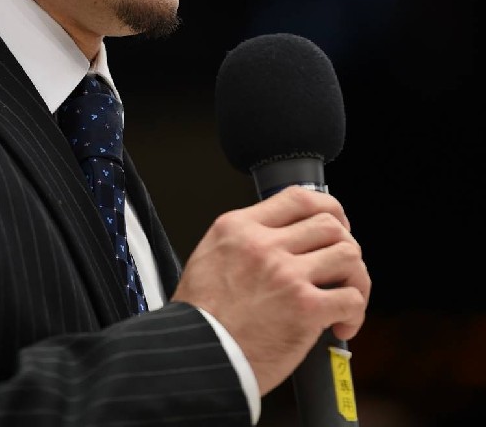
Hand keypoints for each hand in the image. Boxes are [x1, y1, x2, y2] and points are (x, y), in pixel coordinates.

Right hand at [171, 185, 370, 395]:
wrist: (197, 356)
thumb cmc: (200, 316)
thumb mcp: (210, 255)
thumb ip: (244, 240)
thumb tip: (280, 238)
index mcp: (239, 227)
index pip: (298, 197)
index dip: (328, 207)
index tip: (336, 223)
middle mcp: (264, 244)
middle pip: (329, 223)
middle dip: (345, 244)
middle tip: (342, 266)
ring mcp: (286, 275)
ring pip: (348, 255)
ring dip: (355, 278)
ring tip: (345, 296)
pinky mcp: (304, 309)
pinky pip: (351, 298)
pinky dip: (355, 313)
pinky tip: (341, 325)